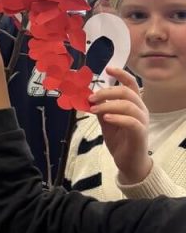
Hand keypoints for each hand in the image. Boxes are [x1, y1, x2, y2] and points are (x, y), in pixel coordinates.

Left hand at [90, 67, 150, 183]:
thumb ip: (101, 109)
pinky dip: (118, 117)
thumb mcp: (106, 122)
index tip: (108, 69)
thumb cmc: (120, 140)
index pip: (131, 84)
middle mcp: (141, 110)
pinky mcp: (140, 133)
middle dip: (107, 92)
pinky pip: (132, 121)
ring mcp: (142, 121)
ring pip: (129, 105)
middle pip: (127, 92)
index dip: (121, 74)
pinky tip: (107, 118)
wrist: (128, 163)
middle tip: (91, 98)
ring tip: (94, 110)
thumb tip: (89, 97)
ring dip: (109, 105)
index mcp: (133, 104)